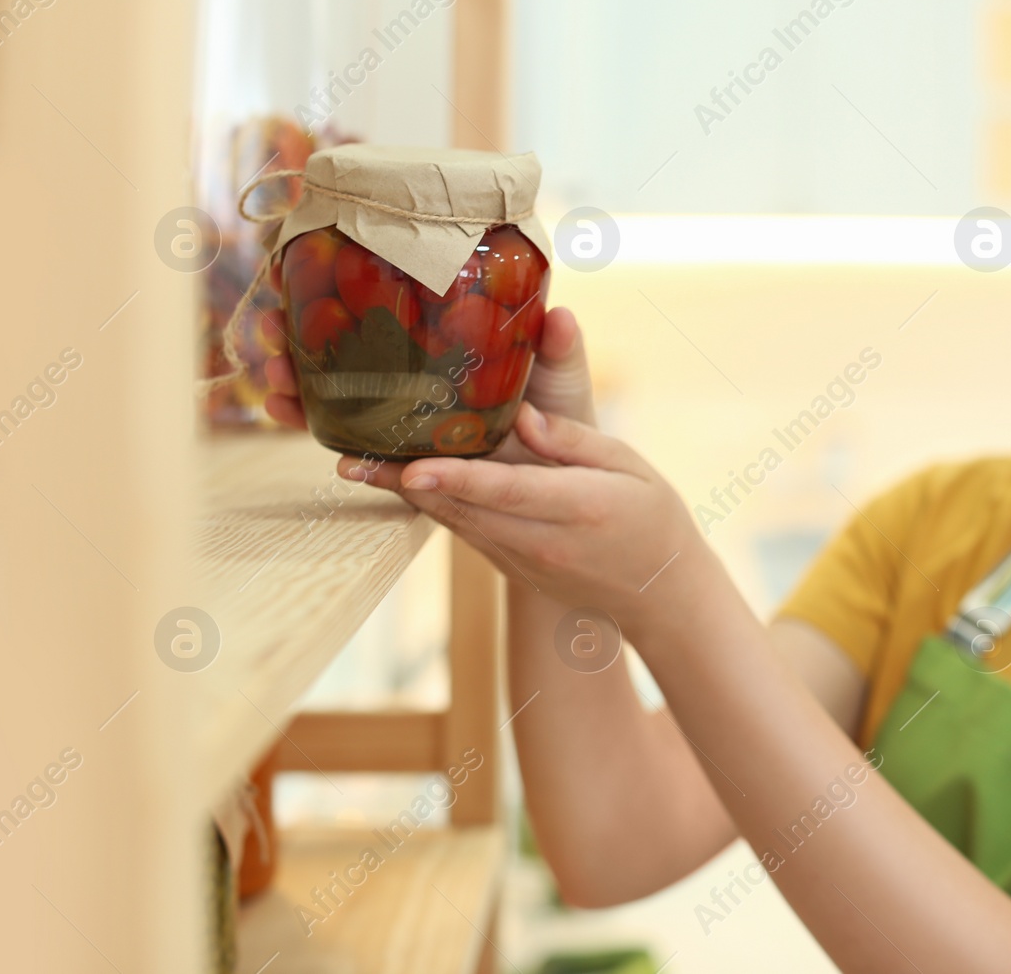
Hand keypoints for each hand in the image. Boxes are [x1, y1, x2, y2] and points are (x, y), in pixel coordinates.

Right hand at [263, 302, 598, 463]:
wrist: (565, 475)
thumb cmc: (559, 409)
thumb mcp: (562, 373)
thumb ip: (560, 349)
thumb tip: (561, 317)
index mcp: (432, 332)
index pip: (363, 299)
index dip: (318, 284)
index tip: (283, 271)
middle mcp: (404, 366)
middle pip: (328, 341)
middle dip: (285, 335)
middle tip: (267, 331)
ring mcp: (397, 409)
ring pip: (326, 390)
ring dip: (290, 383)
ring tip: (273, 384)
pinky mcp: (403, 454)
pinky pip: (356, 445)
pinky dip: (328, 438)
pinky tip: (308, 434)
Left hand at [343, 404, 713, 630]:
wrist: (660, 594)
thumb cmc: (652, 517)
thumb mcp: (630, 466)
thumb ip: (574, 440)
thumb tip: (522, 416)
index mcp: (578, 506)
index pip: (507, 491)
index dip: (455, 479)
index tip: (411, 468)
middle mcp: (542, 539)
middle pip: (463, 509)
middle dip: (404, 485)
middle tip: (350, 461)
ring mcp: (523, 560)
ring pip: (455, 523)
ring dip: (406, 496)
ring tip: (357, 467)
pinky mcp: (512, 566)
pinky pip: (465, 531)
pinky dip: (432, 507)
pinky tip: (399, 482)